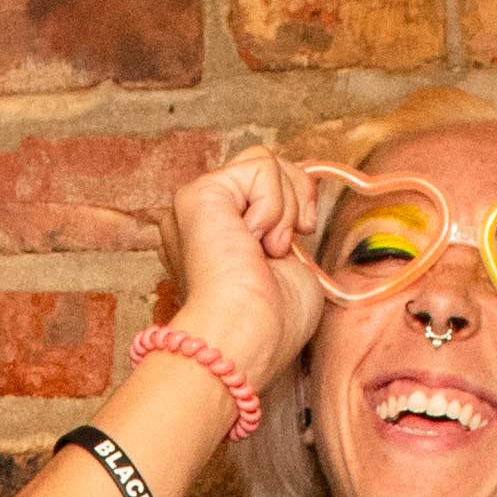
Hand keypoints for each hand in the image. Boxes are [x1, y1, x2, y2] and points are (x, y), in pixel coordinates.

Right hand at [159, 141, 327, 405]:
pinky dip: (272, 205)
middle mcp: (203, 218)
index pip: (264, 190)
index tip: (296, 242)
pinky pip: (260, 166)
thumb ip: (287, 230)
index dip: (293, 206)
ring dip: (283, 208)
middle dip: (294, 199)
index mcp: (220, 237)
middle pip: (265, 167)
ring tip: (266, 249)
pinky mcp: (198, 193)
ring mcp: (198, 204)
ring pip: (264, 162)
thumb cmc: (273, 322)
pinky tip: (253, 240)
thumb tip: (298, 209)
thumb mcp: (294, 266)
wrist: (247, 334)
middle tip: (283, 247)